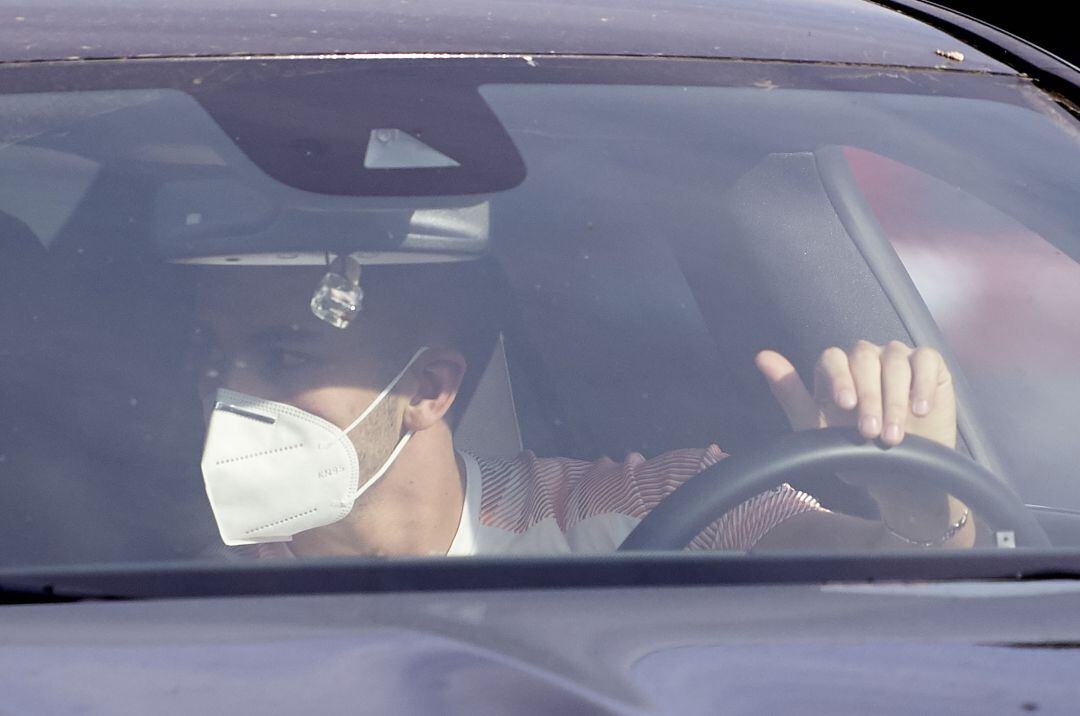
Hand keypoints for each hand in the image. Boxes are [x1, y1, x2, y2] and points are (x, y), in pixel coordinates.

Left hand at [754, 341, 955, 448]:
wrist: (898, 477)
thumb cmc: (853, 452)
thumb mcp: (816, 429)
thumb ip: (790, 394)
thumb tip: (762, 356)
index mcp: (836, 370)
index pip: (833, 358)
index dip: (839, 378)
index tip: (846, 406)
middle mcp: (865, 358)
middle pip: (864, 359)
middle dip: (868, 397)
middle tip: (871, 433)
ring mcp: (897, 359)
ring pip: (894, 361)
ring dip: (895, 400)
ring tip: (894, 436)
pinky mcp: (928, 366)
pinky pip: (926, 360)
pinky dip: (923, 383)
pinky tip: (921, 409)